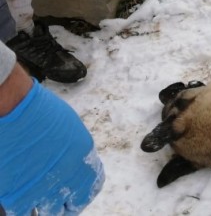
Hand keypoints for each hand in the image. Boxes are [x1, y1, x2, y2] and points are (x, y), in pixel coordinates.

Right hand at [0, 80, 103, 214]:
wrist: (14, 109)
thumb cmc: (39, 111)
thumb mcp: (69, 129)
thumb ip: (72, 152)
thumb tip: (68, 163)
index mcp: (85, 159)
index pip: (92, 187)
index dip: (82, 194)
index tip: (74, 196)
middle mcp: (70, 177)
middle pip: (73, 206)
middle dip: (65, 206)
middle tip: (55, 204)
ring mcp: (46, 189)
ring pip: (50, 213)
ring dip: (43, 208)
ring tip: (35, 199)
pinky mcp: (20, 196)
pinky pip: (23, 213)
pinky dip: (21, 209)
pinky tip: (19, 200)